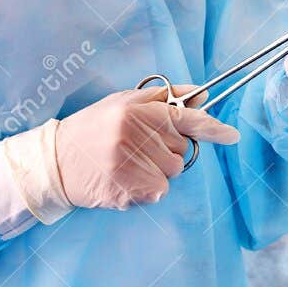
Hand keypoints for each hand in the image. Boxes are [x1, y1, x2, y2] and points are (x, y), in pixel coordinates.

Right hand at [54, 87, 237, 211]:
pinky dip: (148, 188)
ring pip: (172, 173)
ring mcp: (130, 167)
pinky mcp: (127, 192)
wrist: (55, 162)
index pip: (185, 119)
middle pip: (182, 151)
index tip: (232, 135)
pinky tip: (125, 179)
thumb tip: (201, 95)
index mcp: (136, 113)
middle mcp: (134, 138)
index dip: (213, 128)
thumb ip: (164, 99)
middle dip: (168, 150)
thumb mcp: (124, 104)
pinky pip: (159, 191)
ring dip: (158, 170)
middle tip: (138, 147)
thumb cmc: (93, 129)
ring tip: (128, 163)